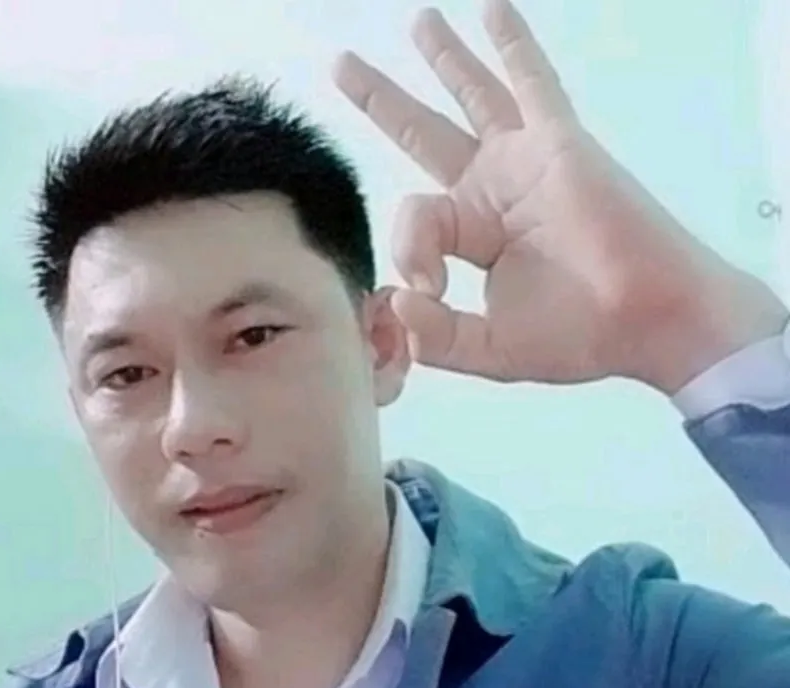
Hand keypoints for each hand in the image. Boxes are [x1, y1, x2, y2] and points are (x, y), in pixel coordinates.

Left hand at [333, 0, 787, 392]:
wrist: (647, 320)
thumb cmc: (579, 338)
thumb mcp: (491, 349)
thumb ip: (437, 337)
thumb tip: (395, 302)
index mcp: (475, 237)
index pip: (415, 218)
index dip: (407, 250)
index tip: (426, 289)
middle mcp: (493, 193)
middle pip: (424, 135)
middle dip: (384, 100)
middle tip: (345, 67)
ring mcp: (524, 163)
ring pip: (472, 99)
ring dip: (444, 59)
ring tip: (419, 22)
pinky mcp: (557, 144)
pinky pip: (531, 84)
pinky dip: (514, 46)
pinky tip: (491, 12)